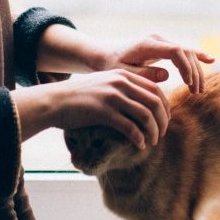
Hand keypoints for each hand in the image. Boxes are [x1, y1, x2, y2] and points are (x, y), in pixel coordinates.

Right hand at [12, 69, 169, 148]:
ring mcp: (112, 96)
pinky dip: (139, 138)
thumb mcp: (105, 84)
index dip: (164, 107)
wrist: (55, 100)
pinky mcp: (103, 112)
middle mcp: (121, 83)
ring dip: (153, 132)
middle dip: (162, 121)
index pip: (155, 89)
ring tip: (152, 141)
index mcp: (123, 75)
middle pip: (154, 102)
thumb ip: (124, 88)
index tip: (164, 121)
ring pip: (146, 116)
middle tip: (161, 134)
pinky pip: (130, 127)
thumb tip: (145, 104)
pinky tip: (139, 144)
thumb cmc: (80, 96)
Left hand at [99, 35, 215, 93]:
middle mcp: (157, 39)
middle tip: (196, 92)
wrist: (103, 54)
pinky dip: (197, 56)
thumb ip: (143, 74)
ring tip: (197, 90)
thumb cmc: (110, 65)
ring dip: (196, 70)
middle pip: (185, 51)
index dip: (186, 67)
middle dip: (194, 72)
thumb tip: (167, 75)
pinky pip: (183, 50)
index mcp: (147, 44)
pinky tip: (211, 60)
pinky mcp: (163, 47)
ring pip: (187, 52)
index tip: (189, 84)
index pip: (175, 51)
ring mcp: (161, 42)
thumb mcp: (123, 72)